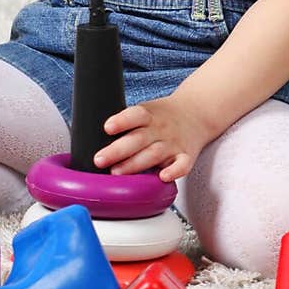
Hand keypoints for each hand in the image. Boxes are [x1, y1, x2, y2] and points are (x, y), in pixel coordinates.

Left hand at [93, 91, 215, 182]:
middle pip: (138, 139)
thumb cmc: (162, 116)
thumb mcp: (144, 111)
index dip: (121, 121)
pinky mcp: (186, 156)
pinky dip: (174, 171)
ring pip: (154, 154)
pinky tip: (162, 177)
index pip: (135, 115)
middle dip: (117, 150)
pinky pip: (182, 165)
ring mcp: (173, 143)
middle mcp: (160, 129)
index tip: (107, 127)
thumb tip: (91, 138)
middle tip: (99, 160)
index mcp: (149, 115)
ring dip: (135, 164)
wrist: (196, 112)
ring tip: (116, 173)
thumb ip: (125, 124)